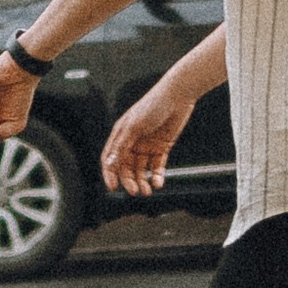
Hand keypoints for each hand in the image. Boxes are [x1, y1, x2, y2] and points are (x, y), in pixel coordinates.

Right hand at [100, 64, 194, 198]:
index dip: (109, 173)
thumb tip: (109, 163)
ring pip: (141, 169)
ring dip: (143, 181)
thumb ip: (121, 145)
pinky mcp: (161, 147)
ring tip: (147, 191)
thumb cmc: (152, 105)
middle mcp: (132, 141)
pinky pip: (156, 166)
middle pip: (126, 167)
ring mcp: (146, 145)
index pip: (110, 158)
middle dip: (129, 180)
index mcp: (121, 134)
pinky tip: (157, 183)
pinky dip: (156, 176)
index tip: (112, 187)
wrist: (178, 96)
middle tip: (135, 191)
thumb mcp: (134, 126)